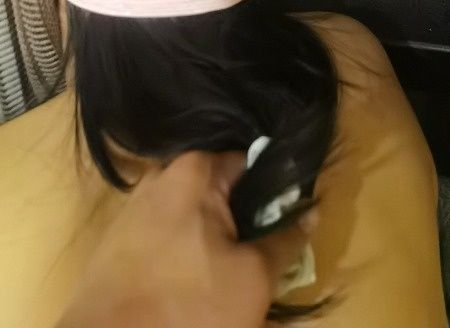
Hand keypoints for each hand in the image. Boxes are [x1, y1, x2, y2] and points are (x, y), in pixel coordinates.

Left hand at [57, 151, 315, 327]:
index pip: (250, 162)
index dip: (276, 190)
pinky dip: (185, 251)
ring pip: (193, 214)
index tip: (290, 219)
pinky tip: (193, 282)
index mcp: (193, 170)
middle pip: (220, 189)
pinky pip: (167, 232)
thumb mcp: (252, 277)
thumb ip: (285, 240)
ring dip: (214, 239)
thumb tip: (311, 211)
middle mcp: (160, 175)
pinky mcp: (119, 238)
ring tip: (227, 276)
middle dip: (243, 219)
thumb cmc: (188, 306)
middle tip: (261, 257)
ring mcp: (135, 206)